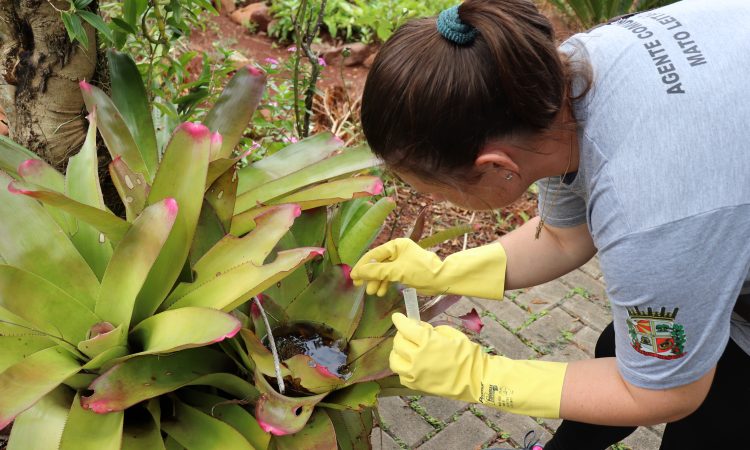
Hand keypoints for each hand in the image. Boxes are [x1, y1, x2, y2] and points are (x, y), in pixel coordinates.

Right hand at [350, 238, 506, 298]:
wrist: (442, 279)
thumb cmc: (421, 271)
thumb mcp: (396, 271)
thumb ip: (376, 272)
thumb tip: (357, 272)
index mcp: (395, 245)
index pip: (373, 255)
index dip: (362, 266)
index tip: (353, 276)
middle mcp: (397, 251)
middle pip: (377, 263)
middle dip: (369, 275)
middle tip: (358, 286)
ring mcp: (401, 262)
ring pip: (383, 272)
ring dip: (376, 282)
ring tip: (371, 292)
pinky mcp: (404, 272)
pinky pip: (390, 277)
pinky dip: (384, 284)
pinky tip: (380, 292)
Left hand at [389, 313, 567, 417]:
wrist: (484, 382)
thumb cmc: (472, 355)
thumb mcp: (454, 336)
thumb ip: (434, 330)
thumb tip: (417, 322)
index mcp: (429, 342)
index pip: (405, 326)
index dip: (402, 319)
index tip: (401, 315)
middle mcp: (420, 358)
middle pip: (398, 343)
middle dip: (402, 336)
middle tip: (408, 331)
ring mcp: (419, 374)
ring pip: (398, 359)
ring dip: (401, 351)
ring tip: (411, 347)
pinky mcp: (421, 385)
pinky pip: (405, 373)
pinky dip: (406, 366)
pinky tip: (414, 362)